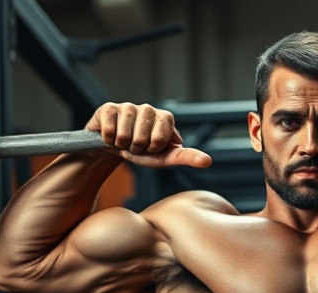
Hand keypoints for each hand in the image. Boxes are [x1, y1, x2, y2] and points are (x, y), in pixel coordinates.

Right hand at [86, 102, 211, 167]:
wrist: (114, 147)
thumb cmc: (143, 151)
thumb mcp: (165, 157)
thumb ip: (187, 157)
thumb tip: (208, 161)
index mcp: (165, 118)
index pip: (160, 139)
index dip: (152, 149)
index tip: (150, 148)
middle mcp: (148, 108)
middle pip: (141, 138)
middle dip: (136, 149)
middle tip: (135, 145)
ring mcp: (128, 106)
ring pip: (125, 136)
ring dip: (122, 145)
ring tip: (124, 141)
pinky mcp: (109, 108)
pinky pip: (109, 131)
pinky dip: (109, 140)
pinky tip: (112, 135)